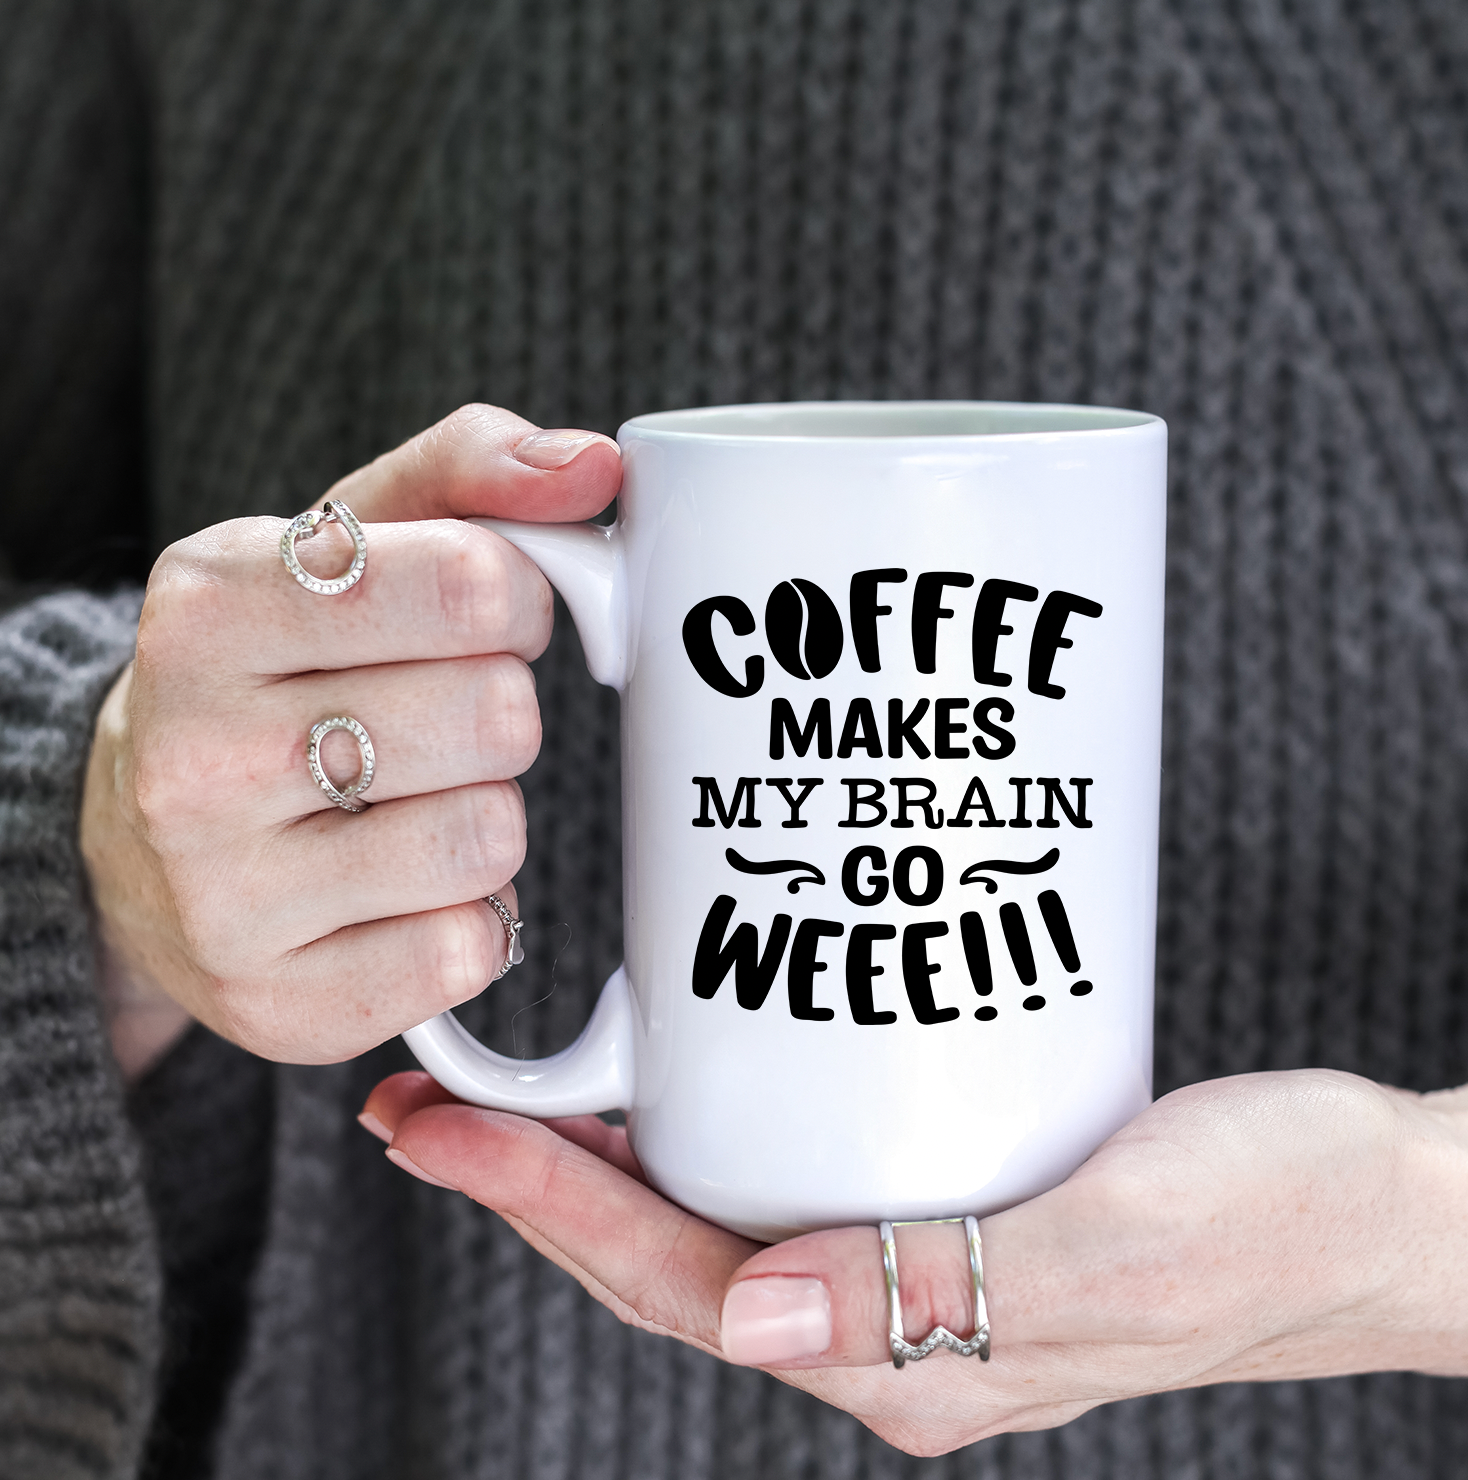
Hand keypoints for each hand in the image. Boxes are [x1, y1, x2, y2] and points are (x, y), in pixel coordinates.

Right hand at [81, 407, 620, 1077]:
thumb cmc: (279, 672)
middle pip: (498, 717)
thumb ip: (470, 473)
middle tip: (440, 717)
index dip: (515, 598)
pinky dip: (470, 916)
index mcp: (210, 608)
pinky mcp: (277, 1003)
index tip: (480, 615)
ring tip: (411, 803)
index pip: (472, 584)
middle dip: (502, 711)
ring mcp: (224, 897)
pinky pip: (468, 951)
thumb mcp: (341, 542)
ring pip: (490, 838)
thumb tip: (596, 465)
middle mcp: (192, 756)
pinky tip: (402, 890)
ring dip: (486, 816)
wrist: (141, 845)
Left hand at [361, 1067, 1467, 1455]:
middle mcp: (889, 1327)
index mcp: (908, 1364)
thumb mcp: (1123, 1247)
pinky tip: (688, 1063)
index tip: (439, 1129)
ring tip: (517, 1083)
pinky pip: (791, 1173)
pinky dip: (711, 1123)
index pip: (675, 1284)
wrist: (1372, 1204)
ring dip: (606, 1156)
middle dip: (534, 1182)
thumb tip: (745, 1319)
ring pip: (717, 1211)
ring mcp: (913, 1267)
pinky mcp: (946, 1202)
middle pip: (667, 1252)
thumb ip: (947, 1290)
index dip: (543, 1204)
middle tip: (432, 1098)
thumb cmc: (1271, 1220)